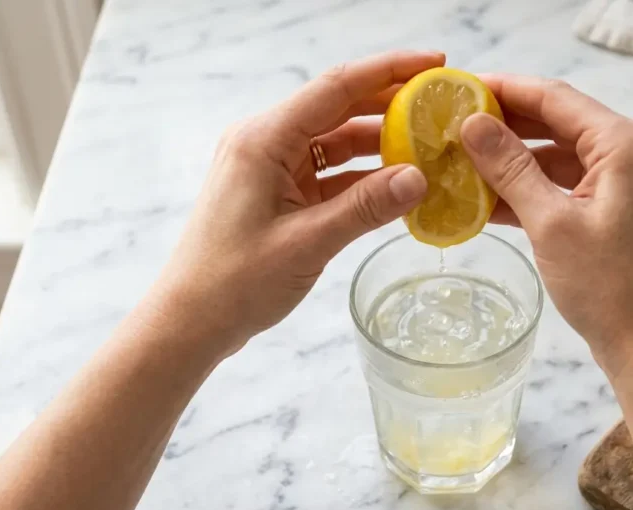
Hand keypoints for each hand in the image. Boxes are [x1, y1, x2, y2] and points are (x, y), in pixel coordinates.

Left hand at [145, 52, 441, 352]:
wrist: (190, 321)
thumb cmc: (233, 283)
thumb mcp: (307, 243)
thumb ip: (365, 207)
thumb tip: (419, 178)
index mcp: (264, 139)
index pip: (336, 87)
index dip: (389, 70)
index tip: (435, 63)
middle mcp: (265, 142)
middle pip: (339, 107)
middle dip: (391, 103)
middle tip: (442, 104)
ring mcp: (270, 167)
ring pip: (337, 140)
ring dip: (381, 143)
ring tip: (430, 145)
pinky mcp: (278, 192)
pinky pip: (329, 172)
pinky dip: (363, 177)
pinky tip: (398, 185)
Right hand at [463, 76, 632, 366]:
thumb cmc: (611, 289)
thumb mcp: (551, 223)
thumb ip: (510, 168)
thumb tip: (473, 124)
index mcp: (626, 144)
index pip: (555, 98)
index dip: (505, 89)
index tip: (461, 86)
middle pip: (560, 122)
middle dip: (506, 125)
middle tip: (453, 123)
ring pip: (562, 156)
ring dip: (515, 162)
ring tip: (462, 161)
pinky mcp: (623, 209)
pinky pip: (571, 185)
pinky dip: (534, 190)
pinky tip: (488, 198)